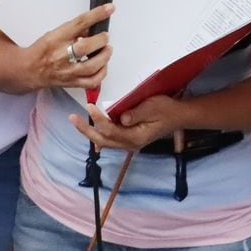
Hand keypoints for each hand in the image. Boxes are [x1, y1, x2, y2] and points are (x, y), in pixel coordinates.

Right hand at [25, 4, 113, 92]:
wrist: (29, 70)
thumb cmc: (42, 51)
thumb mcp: (55, 33)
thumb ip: (75, 30)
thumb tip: (94, 26)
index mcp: (57, 38)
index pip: (79, 23)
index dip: (96, 15)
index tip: (109, 8)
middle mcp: (61, 55)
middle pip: (86, 47)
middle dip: (101, 40)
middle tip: (105, 37)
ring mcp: (68, 71)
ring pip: (91, 66)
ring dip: (104, 56)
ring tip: (106, 50)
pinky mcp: (72, 82)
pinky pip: (92, 81)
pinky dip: (102, 73)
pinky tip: (102, 66)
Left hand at [71, 95, 185, 151]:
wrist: (178, 116)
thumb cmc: (166, 109)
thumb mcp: (153, 107)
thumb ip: (136, 113)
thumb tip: (121, 118)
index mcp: (135, 137)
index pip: (111, 130)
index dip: (98, 119)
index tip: (89, 106)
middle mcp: (130, 144)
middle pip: (103, 140)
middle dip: (86, 129)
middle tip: (72, 118)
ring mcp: (129, 143)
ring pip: (104, 141)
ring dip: (90, 132)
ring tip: (77, 121)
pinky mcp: (129, 139)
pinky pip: (110, 139)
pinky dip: (99, 134)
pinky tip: (90, 128)